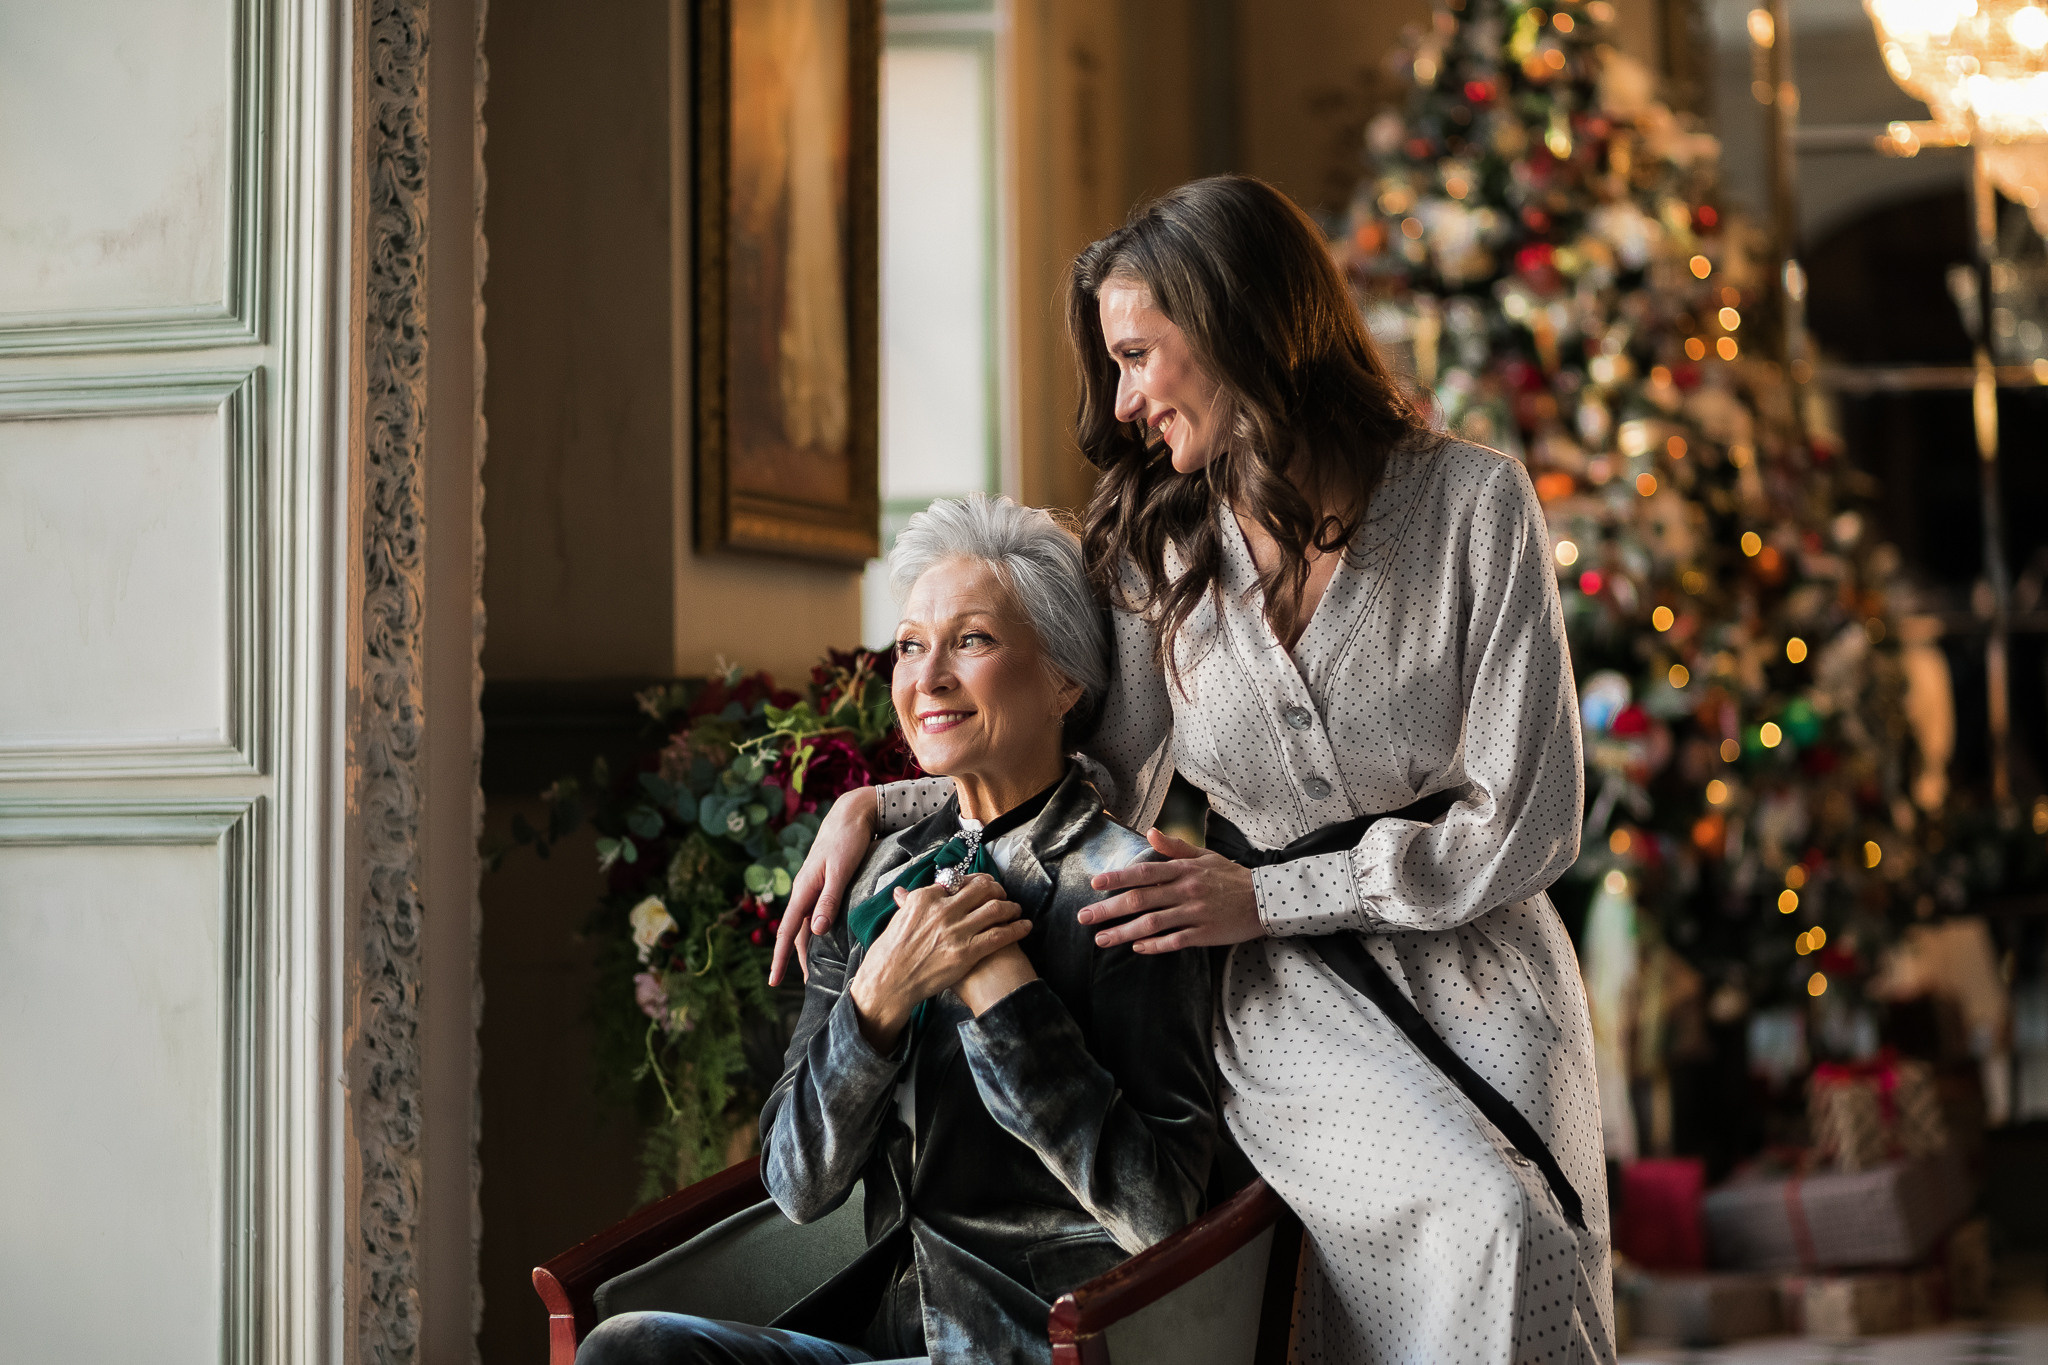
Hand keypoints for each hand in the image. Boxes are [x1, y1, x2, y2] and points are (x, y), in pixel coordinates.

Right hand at [771, 786, 877, 985]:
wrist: (852, 813)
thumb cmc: (848, 840)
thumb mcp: (840, 870)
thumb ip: (830, 900)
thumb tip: (817, 931)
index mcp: (804, 890)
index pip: (788, 932)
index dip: (780, 958)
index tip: (773, 982)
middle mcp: (805, 892)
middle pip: (797, 933)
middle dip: (795, 959)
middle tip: (802, 985)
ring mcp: (814, 888)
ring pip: (807, 925)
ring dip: (809, 948)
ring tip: (816, 970)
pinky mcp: (826, 884)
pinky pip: (818, 915)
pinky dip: (820, 932)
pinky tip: (828, 941)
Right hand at [848, 874, 1031, 1050]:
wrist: (889, 982)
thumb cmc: (889, 954)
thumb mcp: (896, 920)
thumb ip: (907, 903)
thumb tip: (903, 892)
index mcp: (925, 897)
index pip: (958, 880)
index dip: (975, 881)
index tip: (982, 885)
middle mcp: (943, 909)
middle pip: (982, 889)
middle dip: (997, 889)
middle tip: (1003, 894)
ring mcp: (956, 930)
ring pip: (995, 909)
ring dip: (1011, 907)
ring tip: (1016, 909)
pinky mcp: (967, 952)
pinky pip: (1000, 935)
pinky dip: (1017, 929)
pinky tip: (1025, 926)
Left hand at [1078, 828, 1263, 952]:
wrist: (1265, 899)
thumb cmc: (1232, 877)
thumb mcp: (1205, 856)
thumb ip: (1175, 848)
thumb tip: (1149, 832)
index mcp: (1183, 870)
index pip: (1144, 872)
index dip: (1118, 878)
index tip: (1095, 884)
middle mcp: (1185, 890)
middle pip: (1140, 900)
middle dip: (1108, 909)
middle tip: (1084, 917)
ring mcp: (1194, 913)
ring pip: (1152, 924)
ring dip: (1123, 932)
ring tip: (1101, 939)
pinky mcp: (1204, 934)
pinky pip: (1174, 941)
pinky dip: (1154, 946)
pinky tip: (1137, 948)